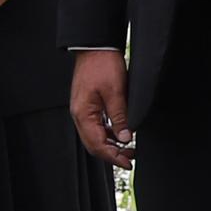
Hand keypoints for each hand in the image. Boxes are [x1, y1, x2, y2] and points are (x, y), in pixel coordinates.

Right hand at [71, 49, 135, 170]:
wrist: (95, 48)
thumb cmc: (102, 65)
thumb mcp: (116, 92)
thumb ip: (120, 117)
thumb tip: (125, 138)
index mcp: (83, 114)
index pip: (97, 144)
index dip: (113, 157)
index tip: (127, 162)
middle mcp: (79, 115)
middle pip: (93, 145)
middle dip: (111, 154)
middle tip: (130, 159)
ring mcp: (82, 111)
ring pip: (94, 137)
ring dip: (110, 145)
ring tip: (128, 148)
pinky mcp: (87, 106)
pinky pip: (96, 127)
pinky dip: (108, 135)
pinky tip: (120, 134)